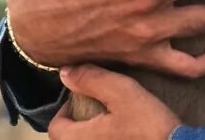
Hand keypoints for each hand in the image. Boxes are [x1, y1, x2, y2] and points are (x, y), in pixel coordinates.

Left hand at [48, 65, 181, 139]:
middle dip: (76, 124)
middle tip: (96, 109)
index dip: (64, 110)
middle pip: (68, 139)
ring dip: (91, 134)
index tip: (83, 98)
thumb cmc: (149, 126)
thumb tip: (65, 71)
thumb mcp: (123, 93)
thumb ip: (93, 80)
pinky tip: (123, 135)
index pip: (56, 128)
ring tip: (109, 122)